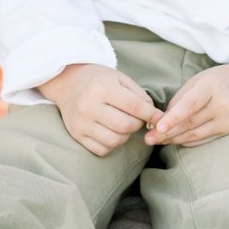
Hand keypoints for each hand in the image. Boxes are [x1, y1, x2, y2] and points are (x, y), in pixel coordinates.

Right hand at [39, 63, 159, 156]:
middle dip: (138, 124)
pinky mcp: (76, 135)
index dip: (151, 114)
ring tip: (124, 123)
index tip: (160, 117)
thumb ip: (139, 95)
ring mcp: (81, 123)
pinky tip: (111, 131)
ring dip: (126, 135)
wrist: (68, 82)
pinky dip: (112, 144)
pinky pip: (102, 149)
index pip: (134, 107)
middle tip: (138, 118)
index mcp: (102, 88)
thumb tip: (155, 117)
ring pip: (115, 140)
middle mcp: (89, 106)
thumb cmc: (99, 79)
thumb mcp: (120, 78)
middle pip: (126, 126)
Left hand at [144, 45, 228, 147]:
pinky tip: (174, 140)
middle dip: (167, 133)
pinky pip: (203, 139)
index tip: (158, 127)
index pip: (190, 105)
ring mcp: (227, 120)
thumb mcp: (200, 80)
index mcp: (211, 86)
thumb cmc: (220, 79)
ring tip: (156, 140)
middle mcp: (222, 105)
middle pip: (190, 123)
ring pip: (195, 135)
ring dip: (174, 139)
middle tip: (147, 138)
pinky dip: (187, 141)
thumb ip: (181, 98)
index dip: (173, 117)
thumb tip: (162, 119)